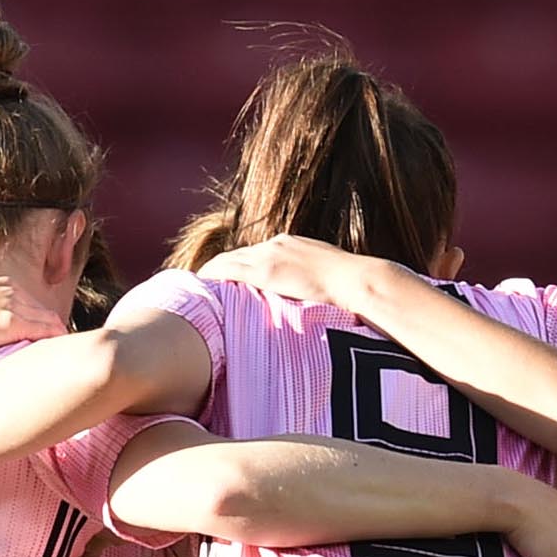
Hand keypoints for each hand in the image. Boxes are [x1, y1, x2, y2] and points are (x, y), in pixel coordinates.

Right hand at [0, 275, 67, 355]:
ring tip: (68, 351)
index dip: (36, 316)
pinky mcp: (12, 323)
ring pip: (48, 318)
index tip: (42, 330)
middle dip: (51, 325)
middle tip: (61, 344)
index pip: (27, 300)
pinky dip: (55, 339)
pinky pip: (44, 330)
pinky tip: (62, 351)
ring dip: (57, 334)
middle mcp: (9, 290)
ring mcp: (12, 305)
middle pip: (42, 308)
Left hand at [199, 234, 367, 308]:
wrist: (360, 283)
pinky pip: (228, 270)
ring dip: (212, 278)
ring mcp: (271, 255)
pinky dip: (212, 279)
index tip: (226, 287)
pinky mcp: (266, 269)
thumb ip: (312, 290)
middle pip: (238, 257)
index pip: (255, 257)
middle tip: (203, 293)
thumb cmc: (353, 292)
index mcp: (292, 247)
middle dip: (220, 273)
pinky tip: (201, 291)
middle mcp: (277, 245)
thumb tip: (311, 311)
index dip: (238, 271)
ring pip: (229, 262)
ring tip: (196, 296)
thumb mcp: (329, 284)